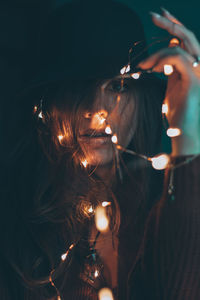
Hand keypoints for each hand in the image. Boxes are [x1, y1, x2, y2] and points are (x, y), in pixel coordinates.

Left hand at [138, 9, 199, 155]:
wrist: (183, 128)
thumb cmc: (176, 110)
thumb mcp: (171, 84)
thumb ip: (169, 69)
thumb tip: (160, 58)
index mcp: (194, 64)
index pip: (185, 39)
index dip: (174, 25)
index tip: (160, 16)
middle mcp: (199, 64)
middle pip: (187, 36)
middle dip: (169, 22)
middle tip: (153, 15)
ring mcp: (199, 71)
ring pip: (181, 45)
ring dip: (157, 52)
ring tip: (144, 65)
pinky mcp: (194, 79)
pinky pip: (177, 57)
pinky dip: (161, 59)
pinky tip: (151, 68)